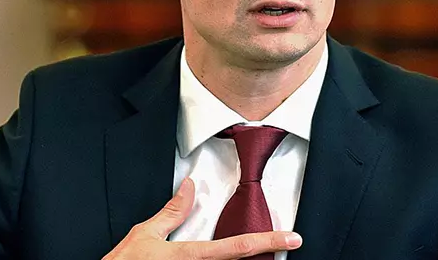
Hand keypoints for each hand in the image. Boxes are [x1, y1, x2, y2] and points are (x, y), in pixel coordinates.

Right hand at [102, 178, 302, 258]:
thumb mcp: (145, 234)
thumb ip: (172, 212)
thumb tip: (190, 185)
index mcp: (188, 257)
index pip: (236, 247)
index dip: (268, 241)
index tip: (292, 238)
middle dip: (262, 253)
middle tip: (284, 242)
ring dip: (244, 259)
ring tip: (261, 250)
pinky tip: (234, 257)